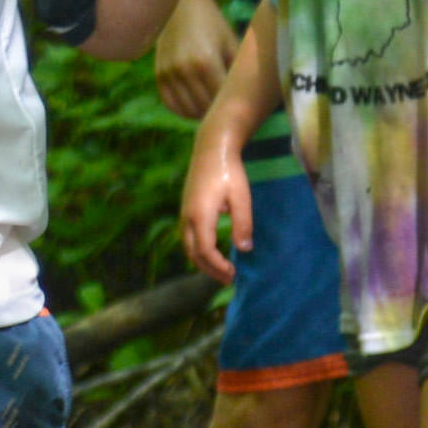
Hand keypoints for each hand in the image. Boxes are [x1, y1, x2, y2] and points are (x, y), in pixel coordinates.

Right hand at [149, 0, 237, 119]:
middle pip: (204, 107)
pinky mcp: (159, 75)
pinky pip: (171, 104)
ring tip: (213, 110)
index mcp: (207, 62)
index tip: (241, 108)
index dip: (232, 106)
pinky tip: (195, 107)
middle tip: (229, 111)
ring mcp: (169, 73)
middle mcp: (185, 70)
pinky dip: (184, 110)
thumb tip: (246, 96)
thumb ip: (237, 70)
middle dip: (217, 111)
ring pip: (188, 110)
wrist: (181, 6)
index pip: (221, 98)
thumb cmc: (213, 24)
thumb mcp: (231, 44)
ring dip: (202, 114)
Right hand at [177, 127, 254, 283]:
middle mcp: (187, 218)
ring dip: (202, 261)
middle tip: (227, 279)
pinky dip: (198, 250)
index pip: (205, 251)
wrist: (211, 149)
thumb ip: (243, 224)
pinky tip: (212, 251)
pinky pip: (188, 237)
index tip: (232, 274)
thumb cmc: (229, 172)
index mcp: (201, 216)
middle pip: (193, 253)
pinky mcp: (186, 209)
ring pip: (188, 246)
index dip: (218, 266)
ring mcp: (184, 213)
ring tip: (219, 270)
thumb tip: (244, 249)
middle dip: (209, 269)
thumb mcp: (241, 197)